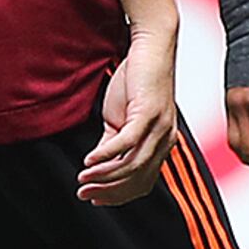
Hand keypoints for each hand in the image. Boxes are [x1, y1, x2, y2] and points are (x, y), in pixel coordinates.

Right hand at [78, 24, 179, 203]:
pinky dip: (106, 155)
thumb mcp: (120, 118)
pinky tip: (89, 161)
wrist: (151, 49)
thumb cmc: (136, 82)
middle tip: (84, 193)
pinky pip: (127, 142)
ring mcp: (160, 127)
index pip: (143, 182)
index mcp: (161, 144)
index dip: (118, 195)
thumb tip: (97, 163)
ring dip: (104, 176)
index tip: (94, 198)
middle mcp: (165, 139)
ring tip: (83, 179)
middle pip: (138, 179)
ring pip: (133, 165)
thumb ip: (112, 142)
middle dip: (109, 191)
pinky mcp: (149, 113)